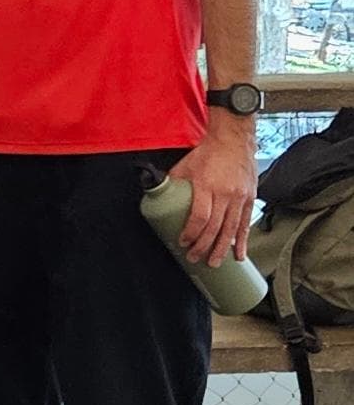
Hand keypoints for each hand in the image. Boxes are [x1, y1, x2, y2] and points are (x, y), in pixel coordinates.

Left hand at [167, 122, 257, 264]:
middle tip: (194, 258)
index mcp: (207, 186)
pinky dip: (242, 240)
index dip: (191, 232)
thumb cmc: (207, 153)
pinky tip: (239, 255)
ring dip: (222, 249)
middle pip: (215, 227)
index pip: (200, 216)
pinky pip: (245, 223)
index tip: (183, 242)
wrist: (233, 141)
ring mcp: (240, 197)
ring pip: (231, 229)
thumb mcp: (184, 167)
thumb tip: (155, 196)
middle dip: (204, 246)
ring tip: (214, 263)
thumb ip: (171, 184)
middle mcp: (225, 194)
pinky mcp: (250, 198)